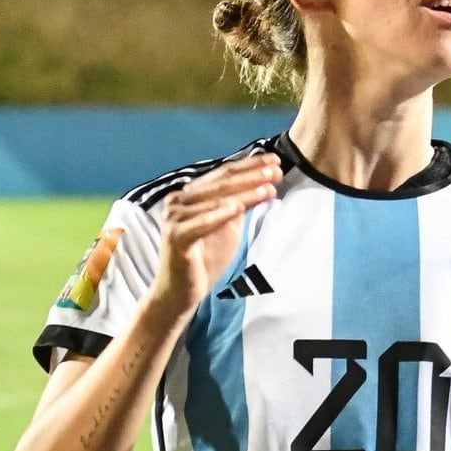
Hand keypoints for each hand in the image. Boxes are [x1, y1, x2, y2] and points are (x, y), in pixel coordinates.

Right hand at [151, 153, 280, 317]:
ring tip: (269, 188)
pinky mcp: (175, 237)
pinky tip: (238, 208)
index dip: (250, 165)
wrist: (182, 290)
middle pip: (222, 183)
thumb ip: (240, 203)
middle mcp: (179, 201)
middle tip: (276, 169)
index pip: (224, 173)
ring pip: (216, 200)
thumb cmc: (206, 256)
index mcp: (191, 194)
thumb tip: (265, 181)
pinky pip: (201, 223)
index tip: (276, 159)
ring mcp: (174, 218)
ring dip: (245, 193)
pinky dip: (220, 214)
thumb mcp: (229, 225)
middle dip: (252, 175)